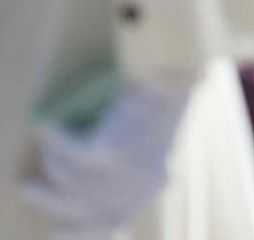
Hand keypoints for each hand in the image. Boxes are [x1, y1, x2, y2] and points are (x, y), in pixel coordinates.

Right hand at [23, 80, 190, 233]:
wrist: (174, 80)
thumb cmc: (164, 104)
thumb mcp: (154, 141)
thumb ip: (133, 170)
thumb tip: (96, 188)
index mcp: (151, 187)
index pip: (108, 224)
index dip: (79, 233)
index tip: (54, 232)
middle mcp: (137, 189)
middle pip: (77, 208)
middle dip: (48, 200)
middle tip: (28, 186)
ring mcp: (121, 175)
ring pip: (65, 180)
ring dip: (49, 160)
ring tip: (47, 138)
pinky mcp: (106, 156)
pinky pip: (64, 154)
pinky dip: (54, 139)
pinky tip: (48, 125)